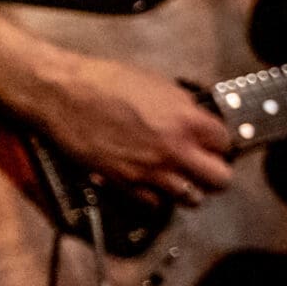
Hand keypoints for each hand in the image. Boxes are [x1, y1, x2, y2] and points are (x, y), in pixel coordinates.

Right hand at [19, 48, 235, 205]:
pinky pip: (155, 204)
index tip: (211, 140)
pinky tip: (149, 183)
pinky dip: (155, 197)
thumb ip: (182, 106)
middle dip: (215, 171)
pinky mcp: (124, 184)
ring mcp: (150, 171)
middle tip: (203, 164)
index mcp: (186, 120)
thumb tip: (195, 117)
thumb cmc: (103, 80)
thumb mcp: (155, 83)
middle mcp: (174, 150)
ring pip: (192, 198)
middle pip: (220, 180)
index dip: (219, 140)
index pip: (226, 142)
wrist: (61, 93)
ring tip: (178, 177)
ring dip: (188, 188)